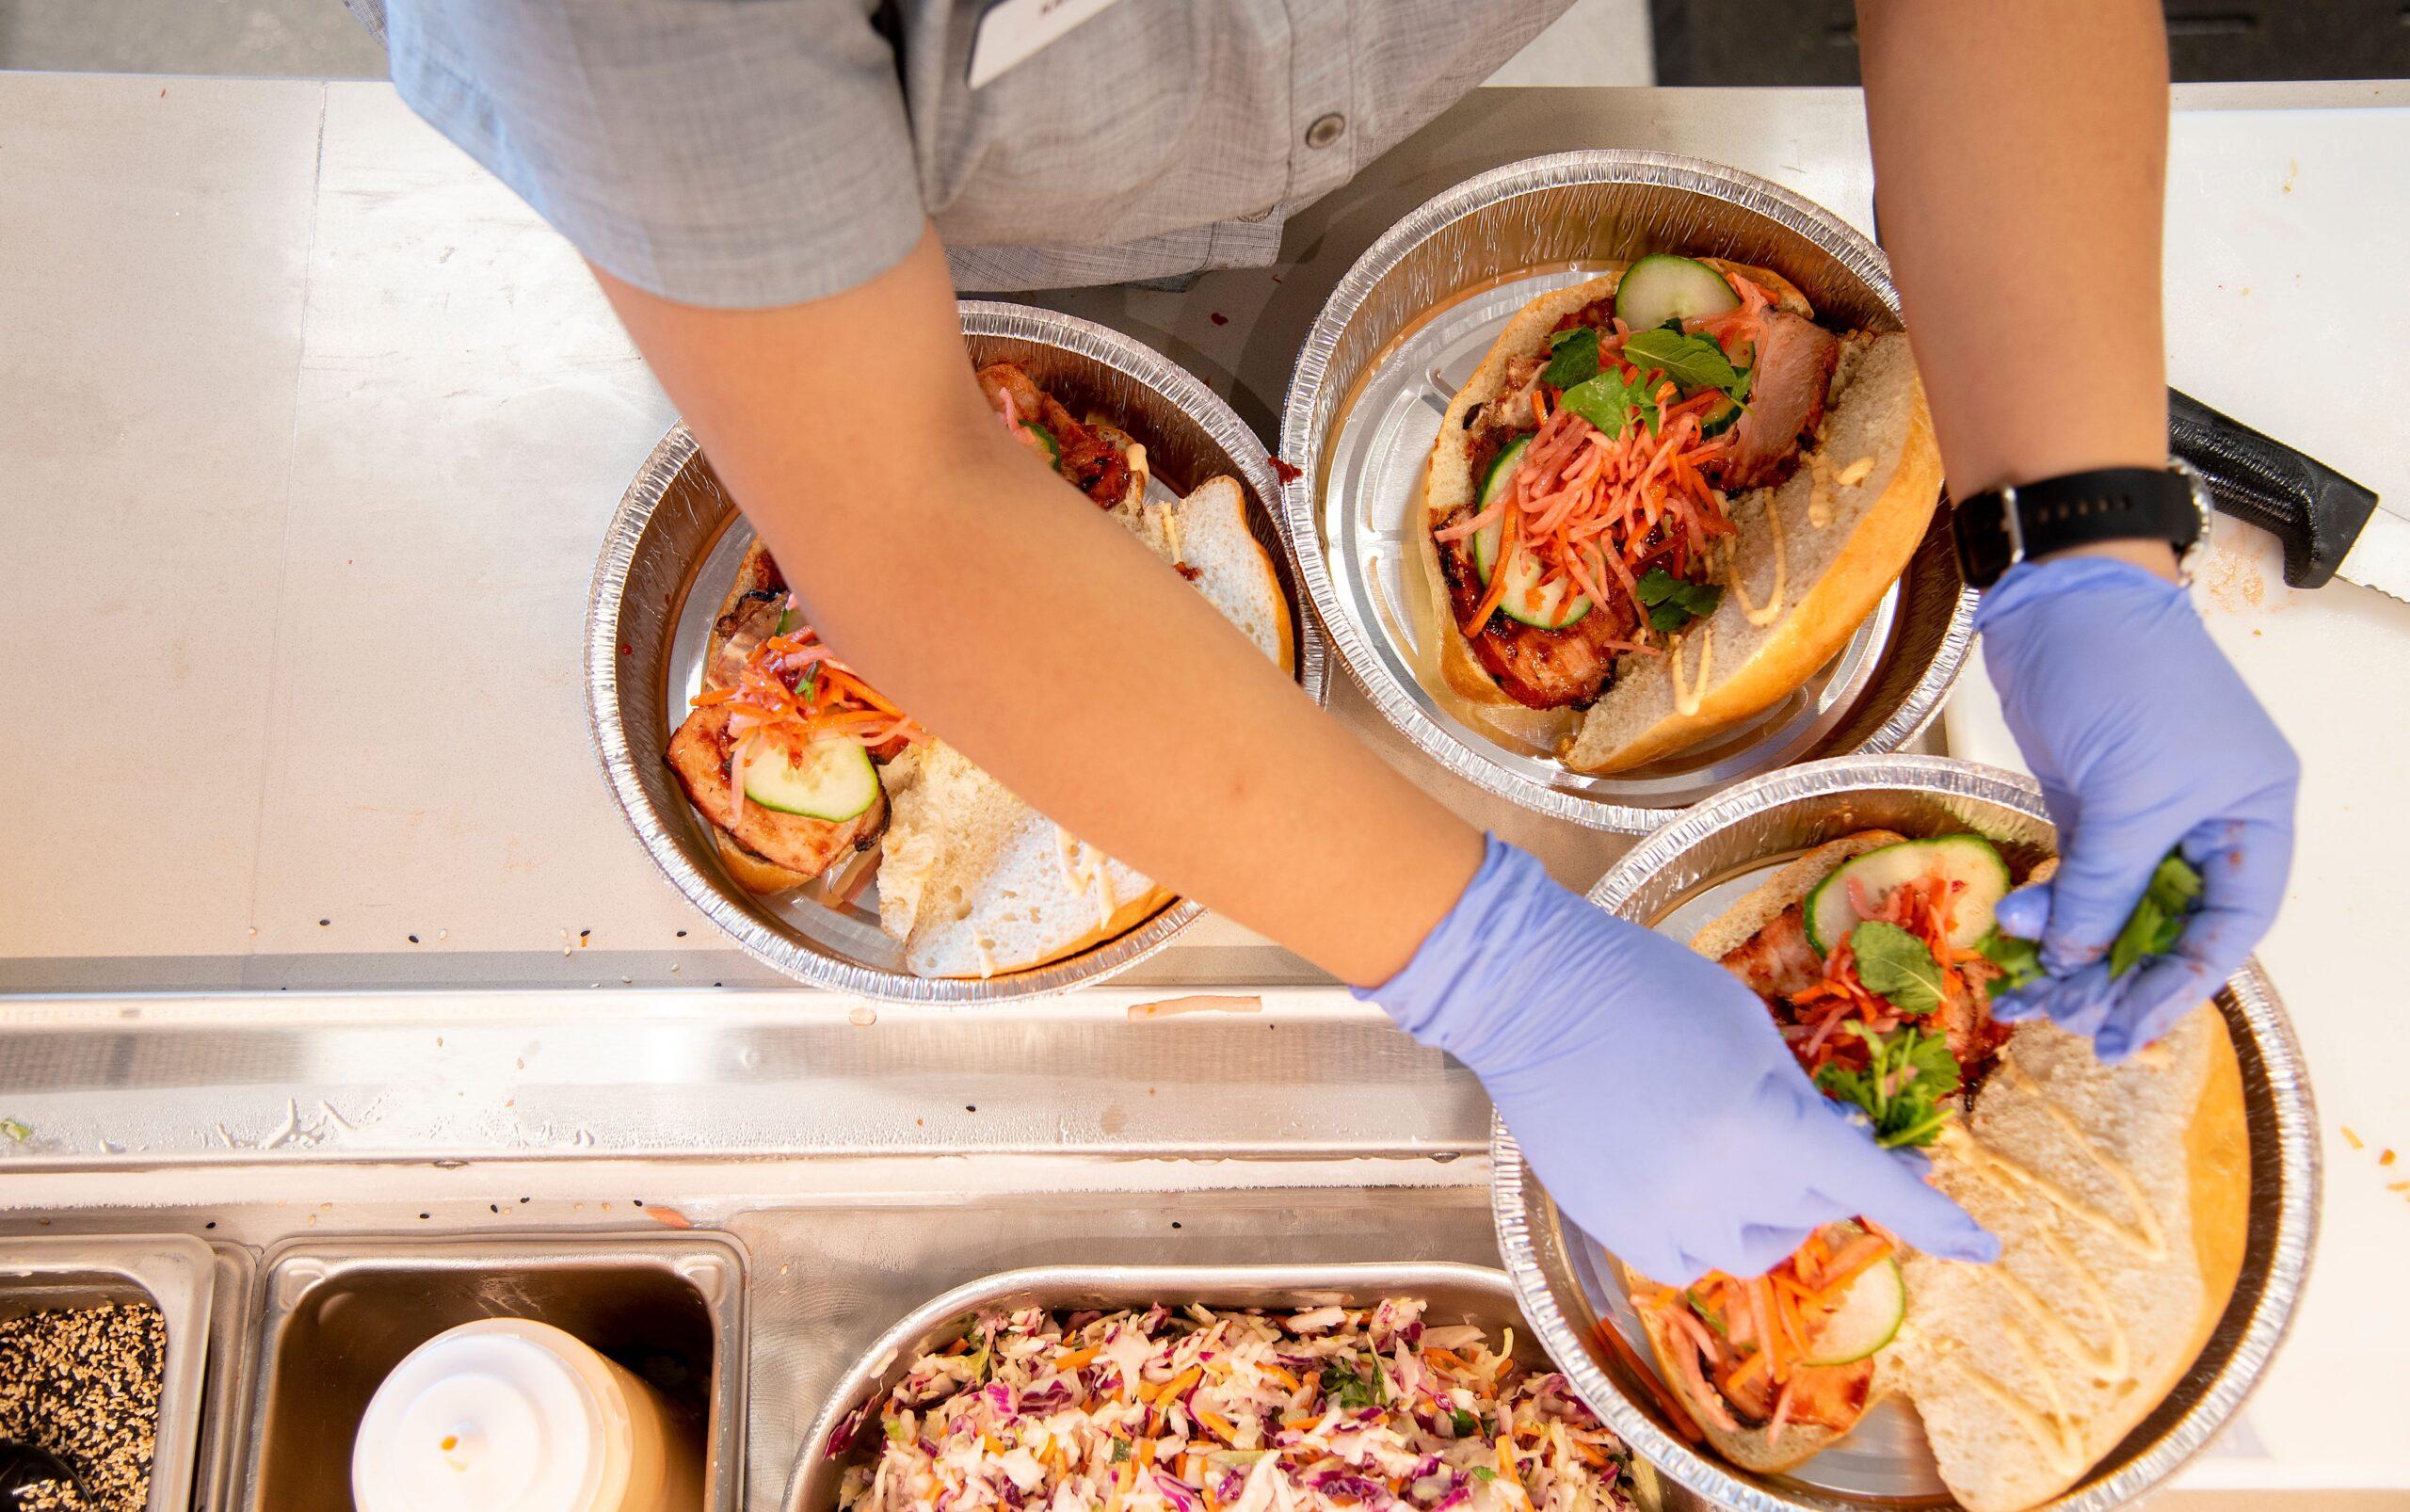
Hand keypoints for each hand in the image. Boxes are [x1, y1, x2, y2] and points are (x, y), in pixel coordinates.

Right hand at [1360, 838, 1996, 1283]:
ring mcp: (1661, 1215)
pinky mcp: (1615, 1228)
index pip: (1871, 1187)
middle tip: (1799, 1126)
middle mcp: (1718, 1186)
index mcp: (1762, 1123)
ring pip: (1756, 1244)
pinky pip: (1692, 1259)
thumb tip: (1835, 1152)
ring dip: (1768, 1204)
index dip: (1935, 1218)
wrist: (1531, 994)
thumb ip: (1798, 1097)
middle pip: (1814, 1205)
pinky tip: (1689, 1181)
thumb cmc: (1645, 986)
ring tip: (1732, 1147)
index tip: (1983, 1244)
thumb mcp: (1746, 1026)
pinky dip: (1707, 1230)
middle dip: (1822, 1170)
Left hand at [1979, 556, 2298, 1059]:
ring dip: (2072, 951)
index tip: (2126, 1029)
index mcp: (2253, 816)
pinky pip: (2077, 879)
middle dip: (2118, 975)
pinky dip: (2049, 910)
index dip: (2180, 983)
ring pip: (2116, 909)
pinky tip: (2016, 928)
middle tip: (2067, 1021)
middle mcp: (2206, 822)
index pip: (2229, 926)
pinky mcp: (2088, 804)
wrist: (2058, 596)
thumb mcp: (2127, 793)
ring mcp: (2144, 814)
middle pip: (2170, 927)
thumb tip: (2072, 959)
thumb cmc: (2123, 673)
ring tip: (2030, 989)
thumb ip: (2104, 884)